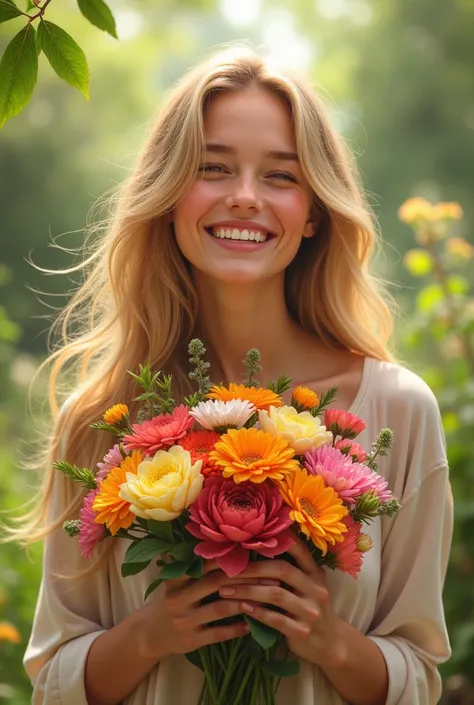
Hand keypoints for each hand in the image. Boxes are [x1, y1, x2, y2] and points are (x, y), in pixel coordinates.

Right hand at [139, 563, 278, 660]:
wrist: (149, 633)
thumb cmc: (172, 599)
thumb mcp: (175, 579)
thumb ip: (194, 565)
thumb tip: (224, 542)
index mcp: (175, 577)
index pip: (206, 563)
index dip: (231, 558)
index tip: (255, 554)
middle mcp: (178, 597)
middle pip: (217, 583)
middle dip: (246, 578)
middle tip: (270, 576)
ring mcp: (184, 620)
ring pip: (220, 608)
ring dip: (246, 602)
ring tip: (267, 598)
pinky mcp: (190, 641)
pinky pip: (219, 633)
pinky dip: (237, 628)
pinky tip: (252, 623)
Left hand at [218, 540, 344, 666]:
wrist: (331, 644)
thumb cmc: (310, 608)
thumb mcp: (309, 586)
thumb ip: (292, 571)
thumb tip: (257, 550)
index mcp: (315, 574)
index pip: (299, 550)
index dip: (279, 540)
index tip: (253, 535)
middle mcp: (315, 589)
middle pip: (281, 570)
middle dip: (252, 568)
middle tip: (228, 569)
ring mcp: (310, 611)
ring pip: (275, 594)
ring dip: (247, 590)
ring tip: (225, 590)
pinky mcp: (302, 631)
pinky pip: (275, 619)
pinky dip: (256, 611)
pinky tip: (242, 607)